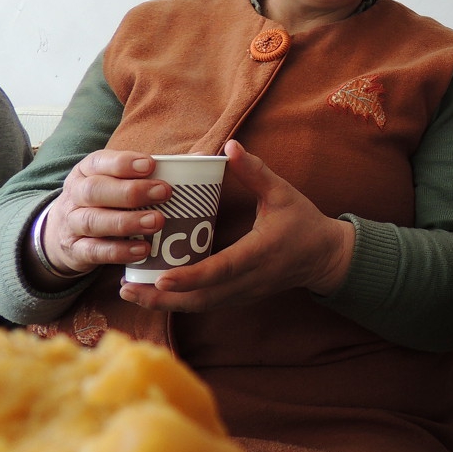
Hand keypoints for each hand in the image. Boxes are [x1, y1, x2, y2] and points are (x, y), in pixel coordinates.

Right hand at [33, 149, 173, 286]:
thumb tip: (205, 156)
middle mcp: (77, 194)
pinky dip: (118, 252)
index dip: (124, 163)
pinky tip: (142, 250)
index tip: (151, 165)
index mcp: (89, 170)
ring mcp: (72, 223)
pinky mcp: (76, 250)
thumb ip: (161, 169)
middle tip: (164, 193)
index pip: (101, 161)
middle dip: (131, 192)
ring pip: (93, 221)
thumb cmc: (110, 198)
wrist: (65, 231)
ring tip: (157, 223)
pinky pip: (94, 251)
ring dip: (127, 222)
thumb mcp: (122, 179)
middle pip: (95, 190)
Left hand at [120, 140, 354, 312]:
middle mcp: (250, 279)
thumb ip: (256, 172)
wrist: (325, 257)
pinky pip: (206, 303)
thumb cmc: (304, 222)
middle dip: (163, 298)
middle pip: (202, 298)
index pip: (222, 270)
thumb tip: (230, 146)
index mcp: (260, 253)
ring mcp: (245, 292)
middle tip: (126, 288)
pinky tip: (156, 291)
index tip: (162, 278)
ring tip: (131, 292)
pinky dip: (180, 301)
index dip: (191, 277)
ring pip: (201, 305)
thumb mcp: (283, 193)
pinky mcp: (240, 296)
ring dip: (165, 304)